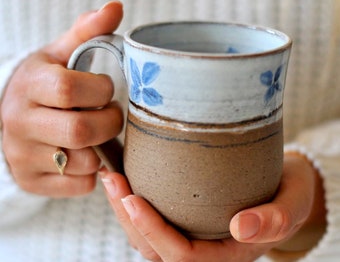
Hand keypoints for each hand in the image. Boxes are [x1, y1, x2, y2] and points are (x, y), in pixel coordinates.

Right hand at [0, 1, 123, 196]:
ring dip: (101, 148)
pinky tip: (85, 154)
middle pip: (81, 131)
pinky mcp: (32, 181)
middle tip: (111, 114)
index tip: (105, 90)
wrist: (12, 119)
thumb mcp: (60, 55)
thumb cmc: (44, 85)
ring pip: (84, 162)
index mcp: (28, 85)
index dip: (101, 91)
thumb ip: (88, 33)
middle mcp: (18, 122)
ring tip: (97, 133)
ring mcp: (22, 156)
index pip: (71, 90)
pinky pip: (80, 184)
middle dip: (110, 123)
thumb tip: (116, 8)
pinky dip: (92, 171)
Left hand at [100, 153, 324, 261]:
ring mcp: (195, 236)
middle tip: (112, 180)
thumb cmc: (290, 194)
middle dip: (128, 219)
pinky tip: (126, 177)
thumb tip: (243, 228)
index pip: (183, 255)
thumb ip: (274, 219)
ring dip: (124, 211)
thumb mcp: (292, 204)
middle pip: (156, 249)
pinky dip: (136, 202)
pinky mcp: (188, 220)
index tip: (132, 199)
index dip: (154, 231)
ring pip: (149, 238)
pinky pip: (156, 221)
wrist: (287, 186)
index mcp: (228, 254)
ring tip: (111, 177)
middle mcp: (206, 250)